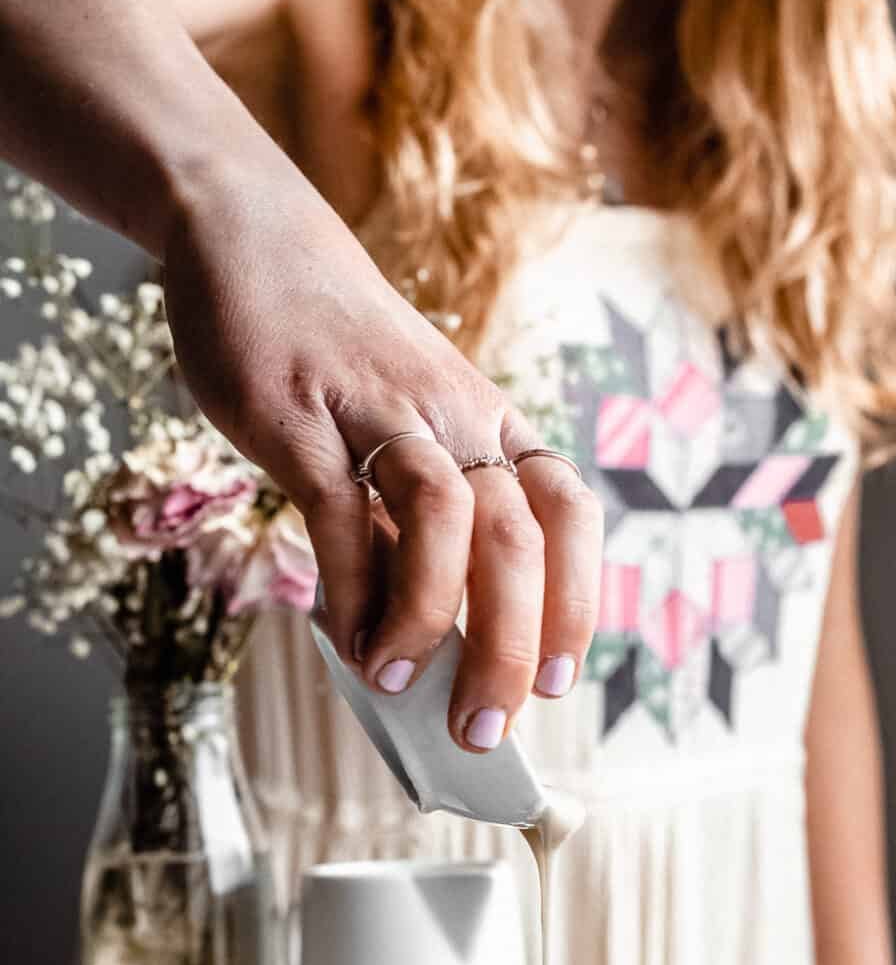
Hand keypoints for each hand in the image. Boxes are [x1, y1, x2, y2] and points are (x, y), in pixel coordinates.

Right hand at [160, 161, 602, 746]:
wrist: (251, 237)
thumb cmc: (339, 357)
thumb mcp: (407, 428)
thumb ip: (417, 524)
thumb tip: (426, 637)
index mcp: (492, 423)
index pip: (568, 513)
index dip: (575, 602)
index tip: (555, 682)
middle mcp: (454, 416)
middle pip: (517, 538)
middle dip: (507, 647)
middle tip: (482, 727)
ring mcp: (379, 414)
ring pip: (445, 519)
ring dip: (428, 619)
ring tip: (398, 683)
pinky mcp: (301, 419)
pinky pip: (342, 514)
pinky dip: (351, 591)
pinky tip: (344, 641)